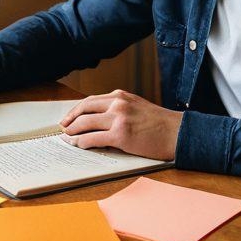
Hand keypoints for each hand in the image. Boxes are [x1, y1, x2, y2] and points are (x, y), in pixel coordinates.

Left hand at [59, 89, 180, 160]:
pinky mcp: (121, 135)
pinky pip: (93, 138)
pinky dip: (82, 142)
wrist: (177, 132)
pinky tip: (77, 145)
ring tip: (66, 137)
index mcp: (120, 96)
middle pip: (84, 109)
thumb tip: (99, 121)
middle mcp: (117, 103)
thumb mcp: (137, 107)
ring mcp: (118, 118)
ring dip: (72, 131)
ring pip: (85, 123)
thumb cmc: (159, 124)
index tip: (69, 117)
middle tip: (63, 127)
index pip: (91, 100)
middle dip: (70, 119)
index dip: (76, 109)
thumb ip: (119, 110)